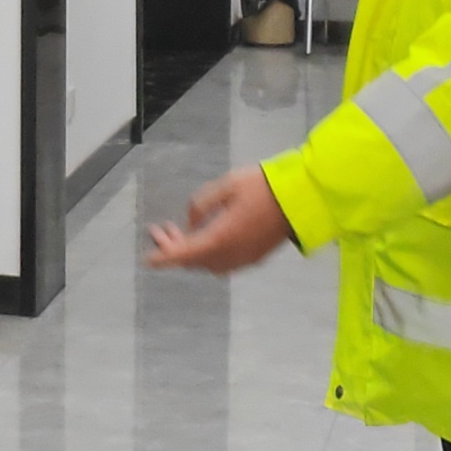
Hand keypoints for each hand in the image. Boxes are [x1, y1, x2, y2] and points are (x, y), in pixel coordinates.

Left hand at [145, 166, 294, 276]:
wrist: (302, 199)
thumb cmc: (263, 187)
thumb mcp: (226, 186)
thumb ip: (202, 204)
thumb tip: (191, 223)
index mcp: (220, 238)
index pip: (183, 254)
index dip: (163, 257)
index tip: (148, 259)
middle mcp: (230, 255)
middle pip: (193, 261)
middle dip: (173, 248)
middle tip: (160, 230)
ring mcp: (244, 259)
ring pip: (208, 264)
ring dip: (191, 252)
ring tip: (179, 232)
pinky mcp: (255, 257)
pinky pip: (223, 262)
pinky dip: (208, 253)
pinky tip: (205, 236)